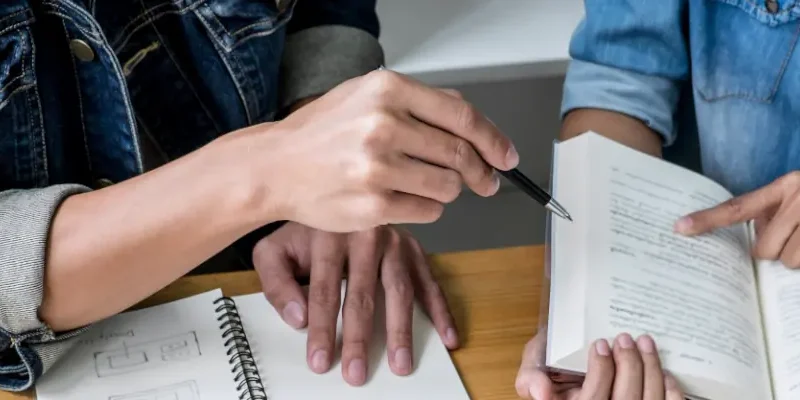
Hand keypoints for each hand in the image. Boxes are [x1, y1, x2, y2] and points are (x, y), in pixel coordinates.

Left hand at [252, 222, 457, 385]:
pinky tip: (447, 336)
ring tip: (401, 363)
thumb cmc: (305, 230)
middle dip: (359, 337)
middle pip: (363, 293)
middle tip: (356, 372)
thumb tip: (298, 317)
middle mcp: (367, 234)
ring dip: (401, 330)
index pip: (325, 289)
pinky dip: (441, 310)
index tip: (320, 360)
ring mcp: (396, 241)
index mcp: (330, 233)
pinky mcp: (415, 249)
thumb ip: (277, 283)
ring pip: (400, 290)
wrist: (333, 193)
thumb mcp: (274, 250)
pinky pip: (430, 282)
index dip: (323, 328)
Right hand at [254, 69, 517, 231]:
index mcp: (387, 90)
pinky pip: (429, 212)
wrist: (275, 167)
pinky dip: (426, 208)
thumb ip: (420, 104)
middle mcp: (383, 125)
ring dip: (448, 190)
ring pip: (449, 186)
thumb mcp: (366, 96)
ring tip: (423, 184)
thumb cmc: (322, 133)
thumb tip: (473, 124)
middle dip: (480, 173)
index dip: (493, 140)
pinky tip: (403, 199)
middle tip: (485, 182)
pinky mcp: (374, 206)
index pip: (462, 117)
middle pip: (460, 155)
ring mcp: (379, 168)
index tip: (506, 156)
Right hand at [515, 331, 683, 399]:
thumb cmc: (554, 373)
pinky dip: (671, 390)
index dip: (601, 370)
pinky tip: (664, 371)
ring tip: (645, 342)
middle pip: (626, 399)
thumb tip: (541, 392)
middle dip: (630, 364)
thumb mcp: (534, 370)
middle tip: (625, 337)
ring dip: (651, 368)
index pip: (593, 399)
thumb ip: (530, 377)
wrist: (568, 381)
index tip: (602, 343)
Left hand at [675, 171, 799, 266]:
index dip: (707, 219)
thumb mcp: (796, 196)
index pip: (737, 208)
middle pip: (762, 248)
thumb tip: (752, 241)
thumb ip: (769, 211)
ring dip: (794, 258)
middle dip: (772, 250)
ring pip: (786, 260)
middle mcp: (795, 201)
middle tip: (789, 239)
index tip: (680, 227)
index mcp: (783, 187)